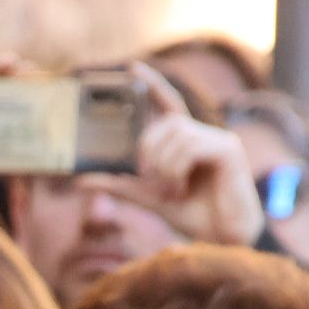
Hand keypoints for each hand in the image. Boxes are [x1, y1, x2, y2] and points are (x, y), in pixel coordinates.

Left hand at [86, 62, 265, 247]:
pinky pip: (191, 146)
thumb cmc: (193, 215)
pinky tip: (181, 187)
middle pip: (166, 123)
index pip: (167, 104)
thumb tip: (80, 180)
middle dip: (148, 147)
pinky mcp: (228, 149)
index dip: (152, 85)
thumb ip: (119, 185)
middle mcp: (203, 134)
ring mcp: (219, 139)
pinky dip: (177, 167)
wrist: (223, 239)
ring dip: (164, 164)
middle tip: (145, 175)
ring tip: (170, 188)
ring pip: (177, 134)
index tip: (132, 68)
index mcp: (186, 141)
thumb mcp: (148, 198)